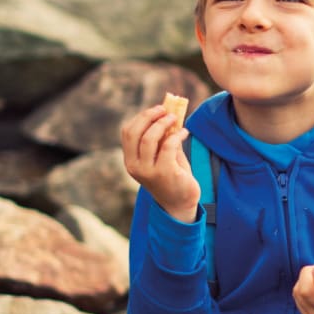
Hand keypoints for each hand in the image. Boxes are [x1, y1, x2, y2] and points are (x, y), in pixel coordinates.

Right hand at [120, 105, 197, 222]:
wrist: (180, 204)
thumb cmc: (172, 177)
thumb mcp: (163, 156)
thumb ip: (163, 138)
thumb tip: (169, 113)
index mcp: (131, 161)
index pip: (128, 132)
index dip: (141, 117)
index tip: (156, 110)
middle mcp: (135, 166)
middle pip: (135, 133)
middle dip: (149, 116)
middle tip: (165, 110)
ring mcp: (148, 171)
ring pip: (149, 139)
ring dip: (163, 123)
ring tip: (175, 118)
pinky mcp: (164, 173)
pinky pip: (168, 146)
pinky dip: (177, 135)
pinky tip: (185, 133)